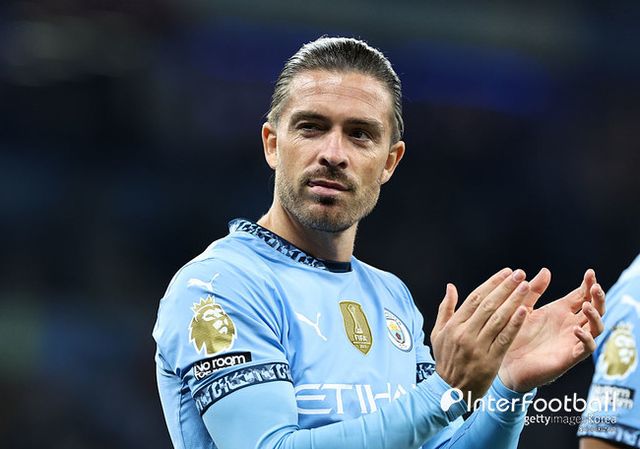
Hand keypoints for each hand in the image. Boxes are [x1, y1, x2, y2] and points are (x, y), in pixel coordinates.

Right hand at [431, 268, 529, 403]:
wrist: (449, 391)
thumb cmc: (445, 360)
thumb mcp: (438, 333)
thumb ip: (445, 309)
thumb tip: (451, 287)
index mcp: (454, 325)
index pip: (475, 298)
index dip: (492, 283)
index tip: (505, 272)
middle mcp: (465, 333)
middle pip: (488, 305)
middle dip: (506, 287)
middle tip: (519, 274)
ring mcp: (477, 347)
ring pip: (498, 319)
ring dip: (514, 301)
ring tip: (526, 287)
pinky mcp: (490, 361)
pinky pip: (504, 338)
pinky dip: (514, 324)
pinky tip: (525, 311)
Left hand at [498, 269, 605, 391]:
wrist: (505, 362)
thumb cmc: (514, 334)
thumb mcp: (524, 308)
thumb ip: (534, 291)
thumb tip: (546, 270)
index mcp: (560, 311)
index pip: (582, 295)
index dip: (588, 284)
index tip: (590, 272)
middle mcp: (570, 324)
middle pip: (594, 309)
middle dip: (598, 297)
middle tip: (595, 286)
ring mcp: (571, 340)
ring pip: (596, 327)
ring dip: (595, 315)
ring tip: (587, 306)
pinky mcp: (569, 356)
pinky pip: (586, 348)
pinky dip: (586, 338)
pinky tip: (577, 329)